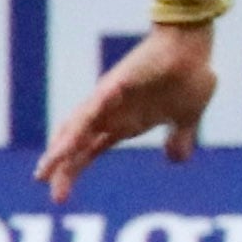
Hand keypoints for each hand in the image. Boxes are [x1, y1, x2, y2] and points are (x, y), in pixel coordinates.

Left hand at [34, 23, 215, 199]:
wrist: (193, 47)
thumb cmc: (189, 77)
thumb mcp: (187, 119)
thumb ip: (179, 139)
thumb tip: (176, 160)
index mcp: (123, 123)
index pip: (88, 151)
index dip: (72, 170)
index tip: (58, 194)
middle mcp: (109, 112)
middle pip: (76, 144)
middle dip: (62, 168)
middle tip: (51, 192)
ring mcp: (109, 98)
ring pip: (78, 126)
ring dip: (63, 148)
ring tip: (48, 168)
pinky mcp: (117, 83)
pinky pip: (96, 104)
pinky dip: (84, 120)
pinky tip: (72, 134)